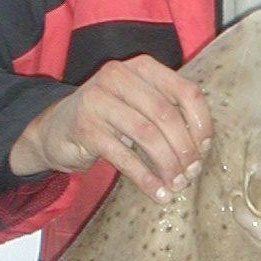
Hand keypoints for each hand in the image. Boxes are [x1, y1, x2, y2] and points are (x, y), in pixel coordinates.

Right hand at [9, 55, 212, 204]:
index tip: (205, 150)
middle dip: (184, 149)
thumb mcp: (140, 107)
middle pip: (167, 114)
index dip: (201, 123)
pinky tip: (158, 192)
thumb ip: (168, 113)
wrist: (56, 130)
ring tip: (177, 185)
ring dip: (167, 164)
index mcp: (141, 67)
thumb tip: (203, 146)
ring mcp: (98, 99)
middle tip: (191, 173)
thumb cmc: (109, 120)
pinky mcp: (84, 127)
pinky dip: (146, 178)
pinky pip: (124, 156)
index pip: (186, 91)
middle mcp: (119, 76)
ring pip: (147, 134)